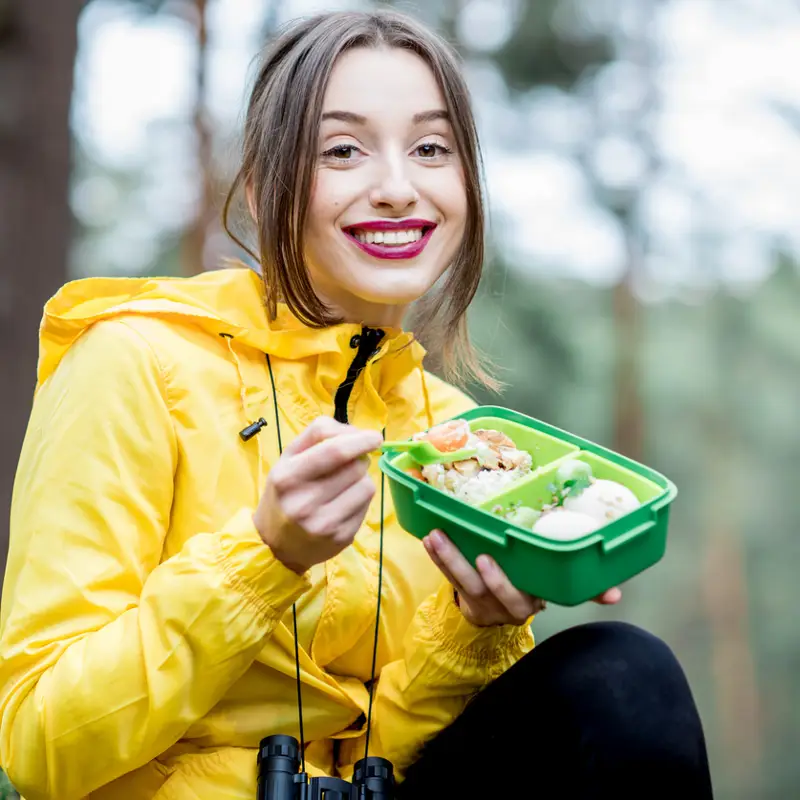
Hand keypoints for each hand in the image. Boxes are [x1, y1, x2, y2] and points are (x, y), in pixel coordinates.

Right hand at [254, 417, 382, 573]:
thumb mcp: (288, 458)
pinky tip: (344, 502)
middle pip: (354, 466)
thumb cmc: (285, 493)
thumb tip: (356, 432)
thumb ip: (317, 435)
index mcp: (288, 477)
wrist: (276, 545)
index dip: (360, 440)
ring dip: (362, 478)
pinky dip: (360, 498)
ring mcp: (324, 523)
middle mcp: (304, 502)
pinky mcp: (342, 537)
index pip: (334, 452)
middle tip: (351, 461)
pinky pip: (367, 506)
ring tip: (345, 483)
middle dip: (360, 458)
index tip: (375, 437)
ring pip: (366, 486)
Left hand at [423, 530, 621, 626]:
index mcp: (530, 600)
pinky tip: (428, 537)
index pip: (521, 596)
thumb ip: (583, 589)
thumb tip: (616, 593)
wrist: (497, 614)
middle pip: (489, 589)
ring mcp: (481, 600)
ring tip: (436, 535)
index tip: (492, 561)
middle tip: (477, 553)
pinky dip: (438, 557)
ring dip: (449, 558)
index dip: (505, 582)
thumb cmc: (531, 588)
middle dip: (479, 571)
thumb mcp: (556, 590)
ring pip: (464, 582)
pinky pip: (448, 577)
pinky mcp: (462, 593)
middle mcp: (504, 605)